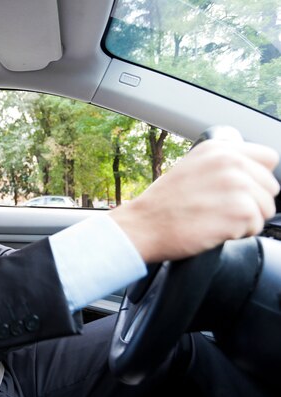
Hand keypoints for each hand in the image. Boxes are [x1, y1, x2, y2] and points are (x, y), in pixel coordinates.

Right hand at [109, 140, 279, 262]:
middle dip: (252, 202)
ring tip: (216, 219)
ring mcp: (238, 185)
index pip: (267, 159)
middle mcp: (231, 161)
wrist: (142, 225)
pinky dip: (239, 234)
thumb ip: (221, 165)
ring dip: (246, 220)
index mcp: (219, 149)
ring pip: (267, 208)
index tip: (240, 192)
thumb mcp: (190, 168)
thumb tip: (250, 175)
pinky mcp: (241, 210)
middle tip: (221, 210)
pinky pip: (257, 227)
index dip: (257, 179)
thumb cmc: (162, 204)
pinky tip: (215, 229)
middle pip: (270, 187)